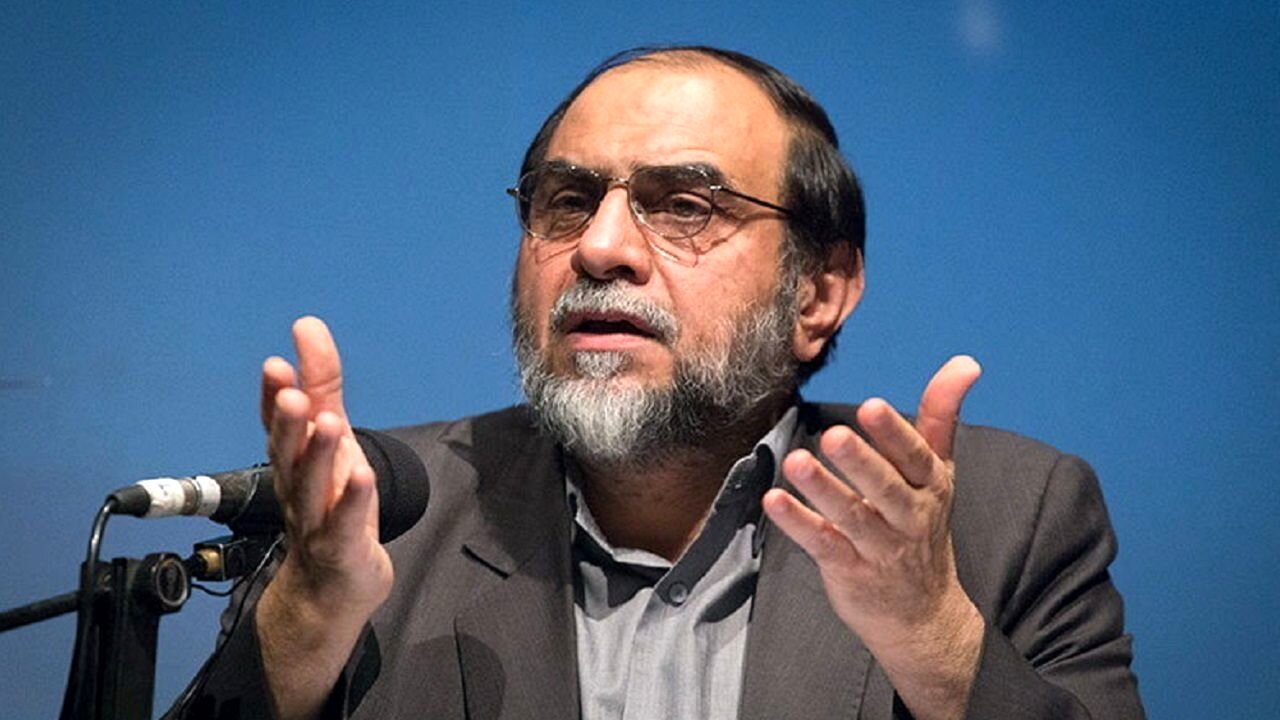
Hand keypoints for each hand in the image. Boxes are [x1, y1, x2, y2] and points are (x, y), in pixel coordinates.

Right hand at [255, 317, 392, 719]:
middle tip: (292, 393)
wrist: (330, 586)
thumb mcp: (331, 438)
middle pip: (288, 454)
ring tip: (331, 423)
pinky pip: (345, 525)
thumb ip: (322, 384)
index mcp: (292, 461)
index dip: (273, 397)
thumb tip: (307, 326)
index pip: (277, 425)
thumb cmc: (331, 503)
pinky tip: (363, 476)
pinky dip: (354, 501)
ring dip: (320, 456)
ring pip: (313, 488)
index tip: (277, 364)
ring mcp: (316, 522)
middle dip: (289, 423)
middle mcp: (297, 489)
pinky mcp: (342, 549)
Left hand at [762, 356, 984, 719]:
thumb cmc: (923, 527)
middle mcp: (909, 518)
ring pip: (852, 517)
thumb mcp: (939, 472)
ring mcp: (879, 548)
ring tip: (795, 462)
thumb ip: (941, 415)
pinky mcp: (850, 571)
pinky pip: (823, 545)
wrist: (923, 616)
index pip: (916, 457)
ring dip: (823, 489)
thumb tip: (965, 362)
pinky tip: (774, 501)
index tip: (871, 406)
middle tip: (832, 435)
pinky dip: (799, 524)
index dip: (894, 433)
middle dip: (861, 463)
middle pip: (886, 489)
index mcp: (931, 488)